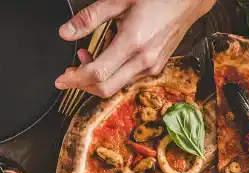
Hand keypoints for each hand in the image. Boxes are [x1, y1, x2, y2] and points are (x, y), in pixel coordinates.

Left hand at [55, 0, 214, 97]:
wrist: (188, 0)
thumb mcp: (118, 0)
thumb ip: (90, 18)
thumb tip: (65, 33)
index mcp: (133, 43)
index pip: (97, 74)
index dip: (75, 80)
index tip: (61, 79)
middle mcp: (144, 61)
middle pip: (105, 89)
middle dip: (83, 85)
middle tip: (69, 74)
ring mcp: (151, 67)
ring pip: (116, 85)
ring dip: (97, 77)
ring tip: (88, 55)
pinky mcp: (155, 67)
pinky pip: (127, 78)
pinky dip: (112, 72)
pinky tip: (108, 53)